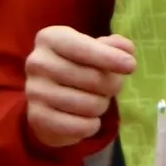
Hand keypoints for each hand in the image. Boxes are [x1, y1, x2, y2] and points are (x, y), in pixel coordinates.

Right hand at [25, 26, 135, 153]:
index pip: (84, 48)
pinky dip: (91, 125)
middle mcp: (38, 62)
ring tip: (95, 101)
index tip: (131, 66)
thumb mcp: (92, 49)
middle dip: (111, 86)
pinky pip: (79, 126)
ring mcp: (35, 91)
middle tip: (109, 88)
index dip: (110, 58)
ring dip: (101, 106)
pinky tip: (88, 119)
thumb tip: (126, 51)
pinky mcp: (37, 118)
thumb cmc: (76, 67)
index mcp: (51, 38)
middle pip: (93, 79)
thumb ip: (112, 46)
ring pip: (89, 105)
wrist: (47, 99)